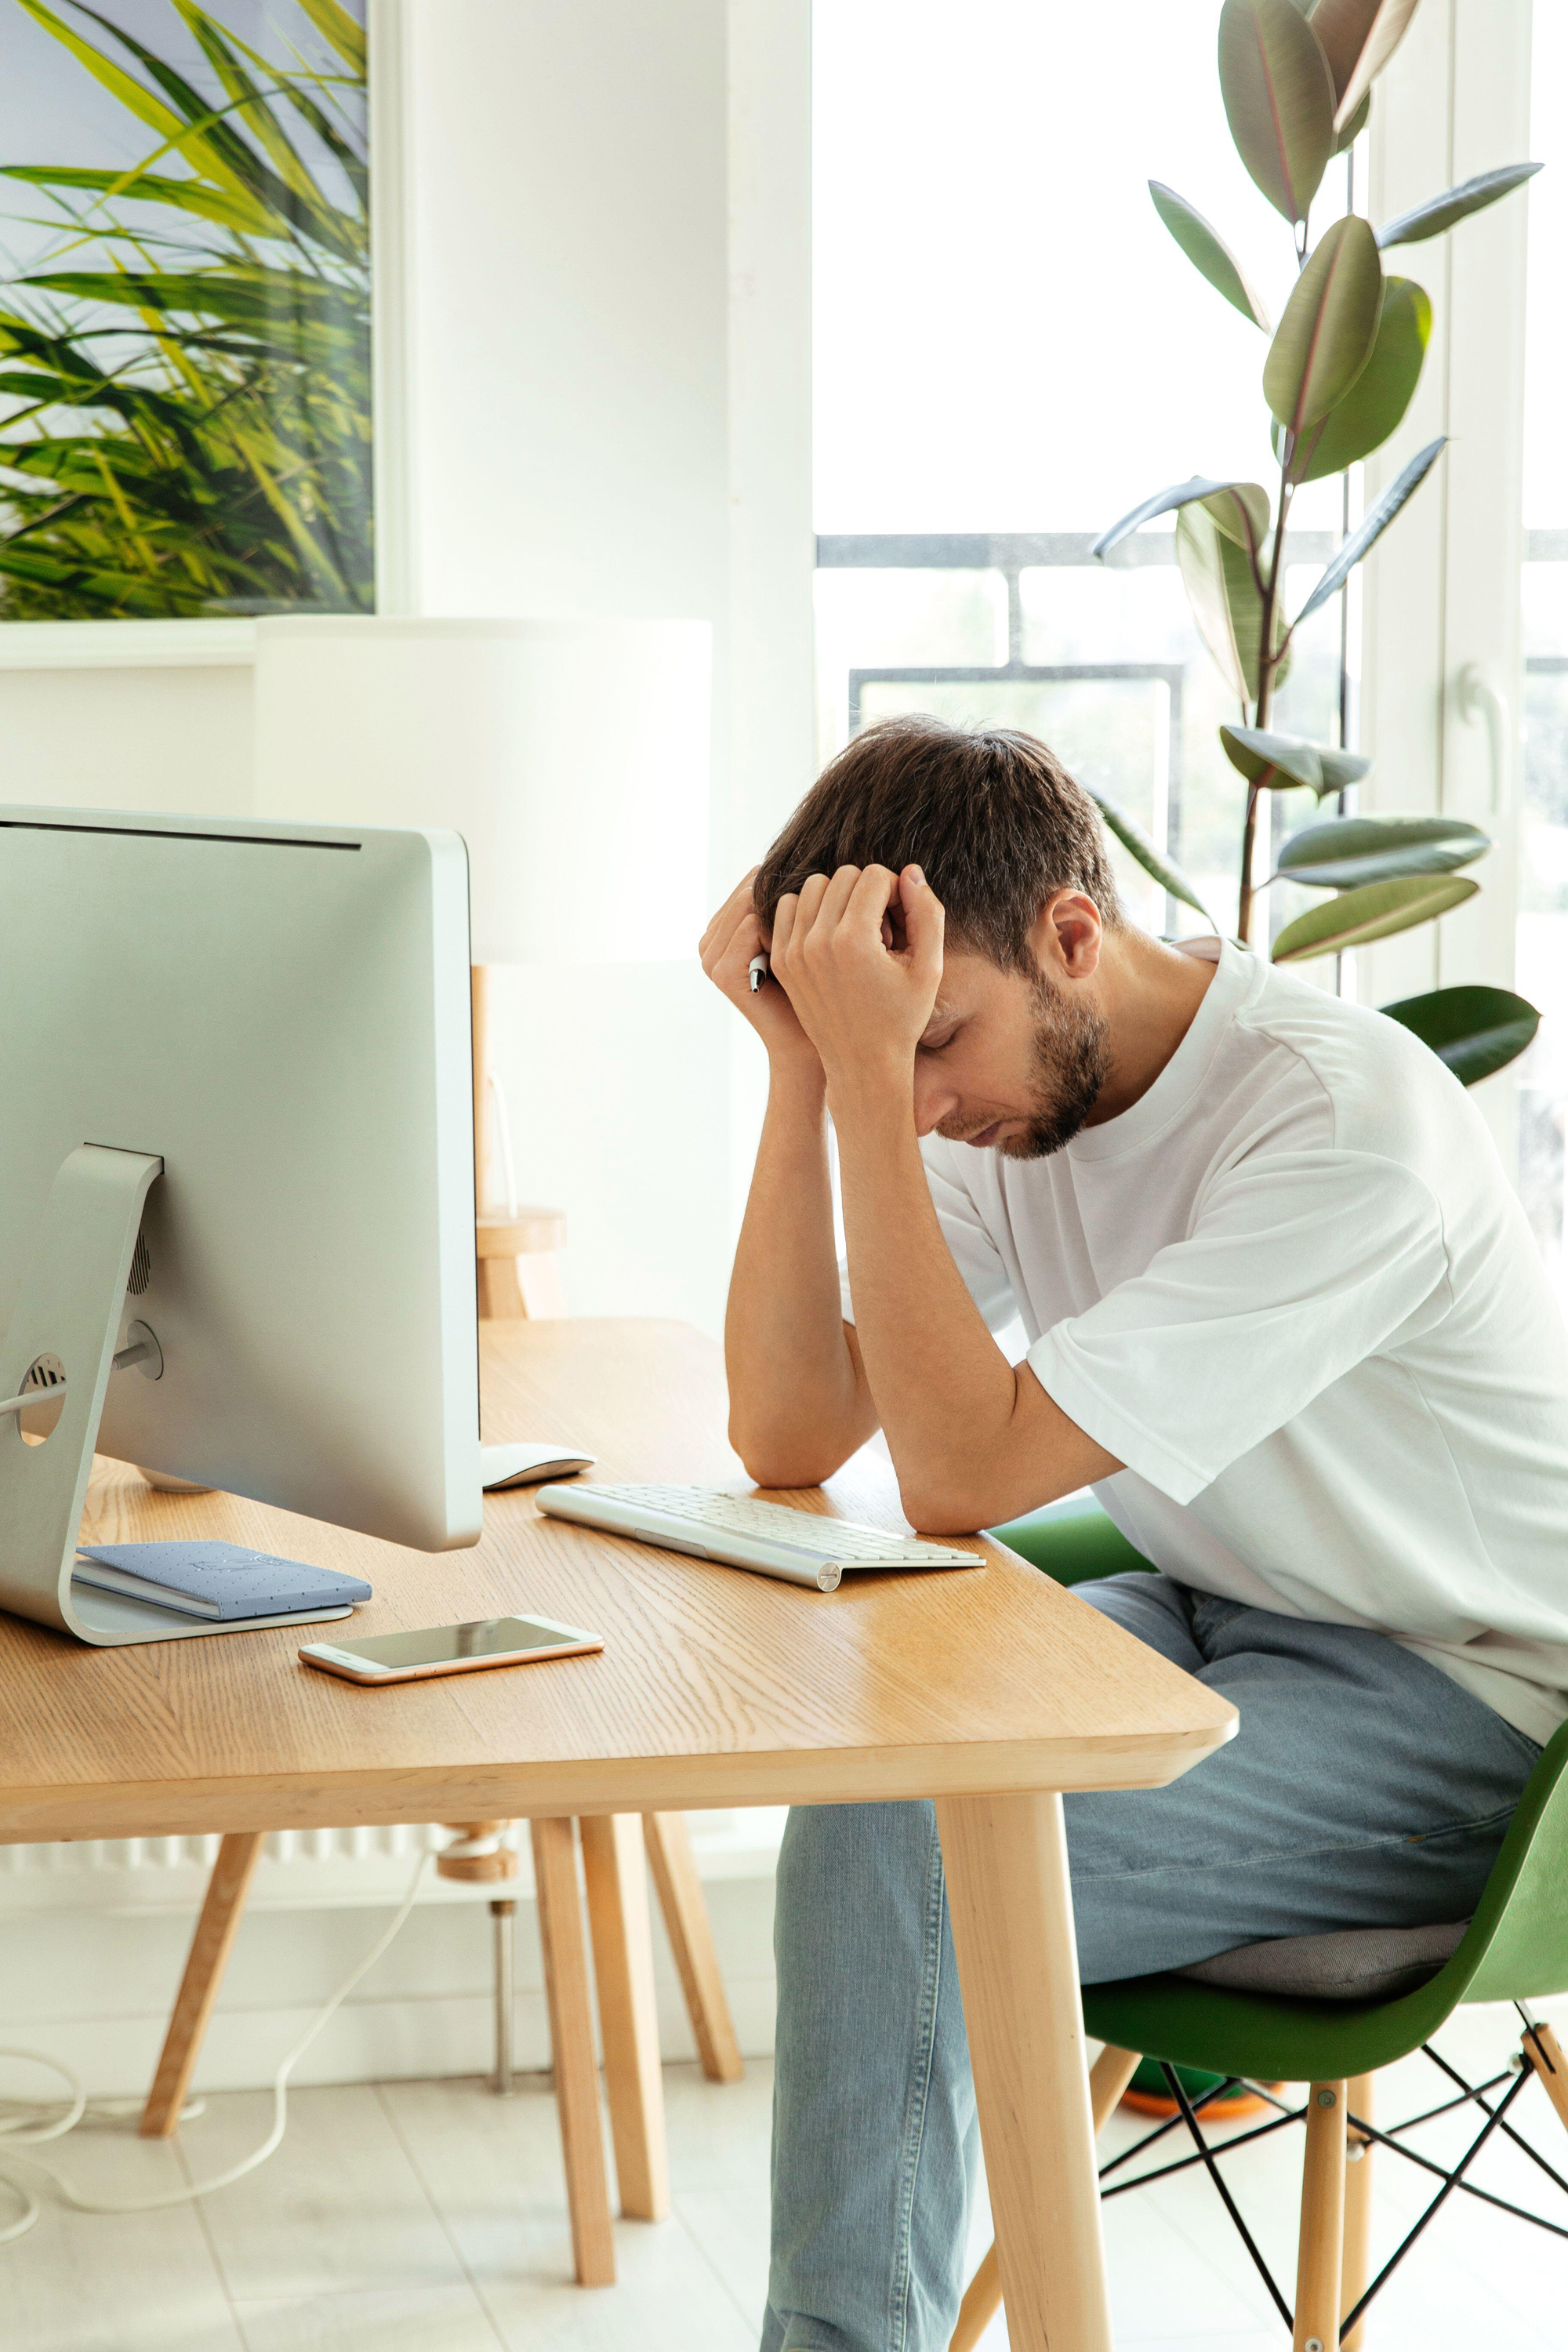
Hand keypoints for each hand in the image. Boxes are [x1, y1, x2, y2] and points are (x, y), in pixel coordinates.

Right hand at [700, 869, 819, 1071]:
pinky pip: (751, 924)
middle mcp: (711, 938)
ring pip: (750, 902)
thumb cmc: (818, 992)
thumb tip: (810, 855)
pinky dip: (781, 931)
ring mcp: (711, 954)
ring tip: (822, 932)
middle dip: (789, 896)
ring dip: (789, 912)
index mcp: (724, 927)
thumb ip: (793, 902)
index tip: (828, 907)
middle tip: (831, 915)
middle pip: (750, 888)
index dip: (791, 887)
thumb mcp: (803, 937)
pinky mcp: (721, 971)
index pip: (754, 880)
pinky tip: (808, 949)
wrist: (810, 1046)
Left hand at [770, 864, 943, 1098]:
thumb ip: (927, 914)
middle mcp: (817, 941)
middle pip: (843, 876)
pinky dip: (809, 911)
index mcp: (854, 941)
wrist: (861, 1064)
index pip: (873, 875)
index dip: (895, 892)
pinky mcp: (782, 959)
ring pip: (812, 886)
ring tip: (855, 931)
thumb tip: (910, 872)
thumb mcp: (930, 969)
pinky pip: (788, 908)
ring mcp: (793, 950)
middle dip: (867, 892)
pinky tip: (830, 936)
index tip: (900, 923)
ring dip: (837, 897)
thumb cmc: (901, 1019)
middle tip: (880, 929)